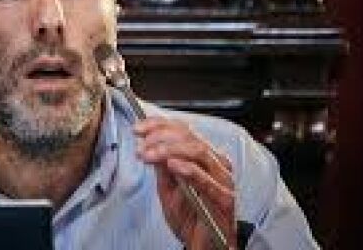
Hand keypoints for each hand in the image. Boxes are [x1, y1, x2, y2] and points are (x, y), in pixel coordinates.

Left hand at [134, 117, 236, 249]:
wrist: (204, 247)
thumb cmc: (190, 217)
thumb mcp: (167, 187)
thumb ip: (161, 166)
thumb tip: (148, 144)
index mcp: (205, 157)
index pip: (184, 130)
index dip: (159, 125)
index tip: (137, 129)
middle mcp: (217, 163)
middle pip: (190, 137)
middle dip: (160, 136)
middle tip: (141, 144)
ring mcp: (223, 179)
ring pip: (198, 151)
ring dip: (168, 149)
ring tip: (148, 154)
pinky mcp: (225, 198)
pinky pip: (207, 179)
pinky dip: (188, 169)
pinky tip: (171, 164)